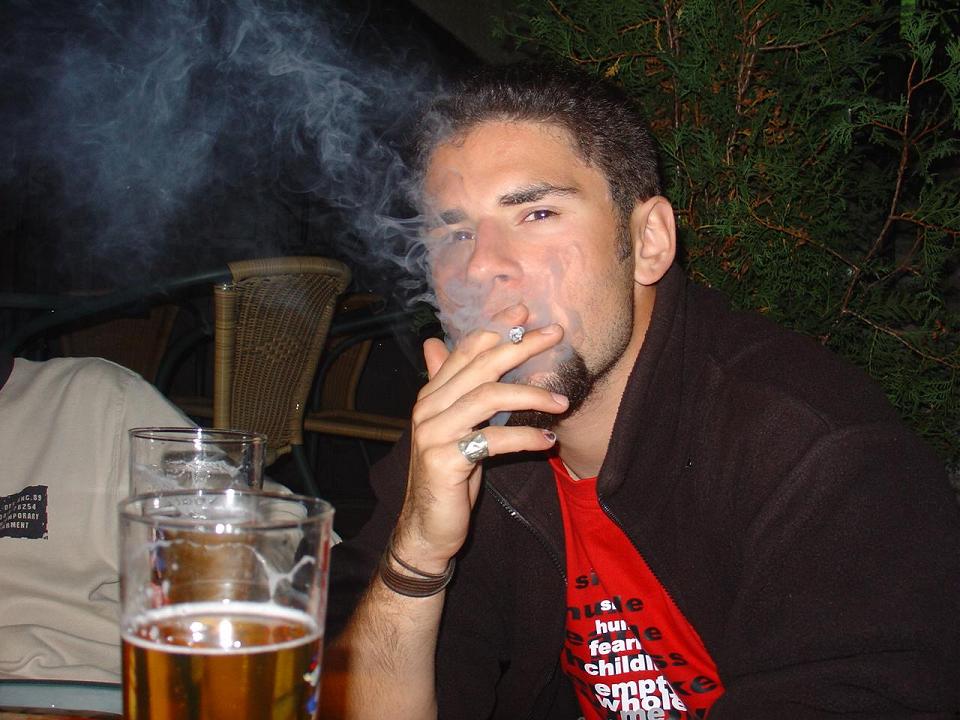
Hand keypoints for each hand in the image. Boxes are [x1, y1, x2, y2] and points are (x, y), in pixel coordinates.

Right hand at [394, 304, 568, 571]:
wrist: (428, 527)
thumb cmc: (447, 474)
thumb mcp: (450, 425)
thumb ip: (448, 386)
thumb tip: (434, 343)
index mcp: (432, 396)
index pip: (464, 351)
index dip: (494, 328)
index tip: (524, 313)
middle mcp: (428, 409)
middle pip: (480, 367)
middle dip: (519, 347)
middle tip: (554, 334)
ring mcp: (434, 434)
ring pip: (487, 398)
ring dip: (530, 394)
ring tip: (563, 402)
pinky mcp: (445, 462)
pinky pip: (492, 441)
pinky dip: (524, 436)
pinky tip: (548, 439)